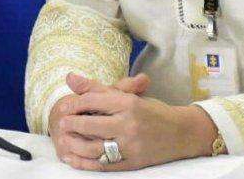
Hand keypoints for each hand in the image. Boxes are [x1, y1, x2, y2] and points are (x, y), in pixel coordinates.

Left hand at [57, 89, 216, 170]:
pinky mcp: (133, 163)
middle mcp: (129, 124)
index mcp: (128, 104)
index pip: (93, 101)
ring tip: (63, 141)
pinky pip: (104, 166)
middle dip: (72, 124)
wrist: (182, 133)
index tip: (63, 106)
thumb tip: (69, 78)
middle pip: (92, 125)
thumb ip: (96, 88)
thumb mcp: (127, 96)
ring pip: (95, 148)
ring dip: (75, 146)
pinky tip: (73, 159)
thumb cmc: (151, 111)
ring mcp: (131, 146)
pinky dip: (85, 164)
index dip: (74, 103)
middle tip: (61, 124)